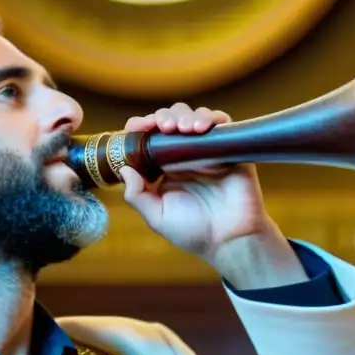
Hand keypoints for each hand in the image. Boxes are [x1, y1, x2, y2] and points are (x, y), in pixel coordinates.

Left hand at [118, 103, 307, 287]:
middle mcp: (186, 155)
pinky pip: (221, 123)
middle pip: (171, 119)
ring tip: (182, 129)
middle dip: (163, 116)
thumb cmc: (194, 232)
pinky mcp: (229, 149)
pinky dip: (210, 118)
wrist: (230, 239)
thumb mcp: (157, 217)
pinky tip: (200, 128)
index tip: (134, 126)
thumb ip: (137, 195)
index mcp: (165, 167)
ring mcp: (207, 150)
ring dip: (184, 115)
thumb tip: (124, 169)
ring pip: (194, 116)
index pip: (151, 137)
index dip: (142, 126)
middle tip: (162, 126)